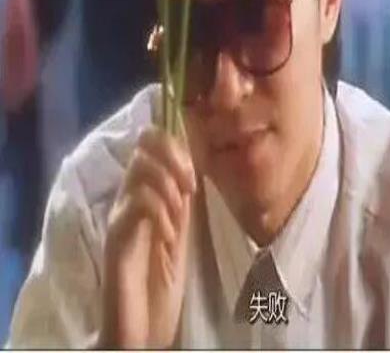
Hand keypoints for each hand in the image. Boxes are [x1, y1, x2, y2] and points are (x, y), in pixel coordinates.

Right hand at [99, 126, 196, 347]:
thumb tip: (190, 168)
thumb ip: (180, 201)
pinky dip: (160, 213)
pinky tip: (168, 235)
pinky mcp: (116, 237)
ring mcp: (120, 215)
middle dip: (175, 156)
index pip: (151, 143)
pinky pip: (137, 204)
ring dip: (169, 186)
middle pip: (145, 143)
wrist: (143, 325)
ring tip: (178, 216)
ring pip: (141, 168)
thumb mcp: (180, 232)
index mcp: (146, 194)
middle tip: (189, 186)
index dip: (176, 144)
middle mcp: (129, 197)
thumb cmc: (161, 280)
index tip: (195, 173)